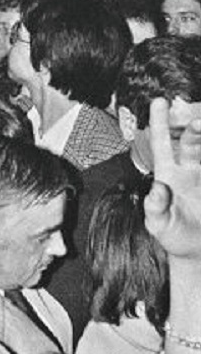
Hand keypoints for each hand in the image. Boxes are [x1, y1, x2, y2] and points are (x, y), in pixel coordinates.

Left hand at [143, 97, 200, 260]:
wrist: (199, 252)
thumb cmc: (173, 236)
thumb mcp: (159, 225)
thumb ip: (156, 208)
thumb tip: (157, 189)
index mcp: (168, 175)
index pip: (163, 145)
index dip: (160, 123)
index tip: (160, 101)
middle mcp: (189, 170)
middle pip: (192, 142)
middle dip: (195, 128)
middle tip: (197, 118)